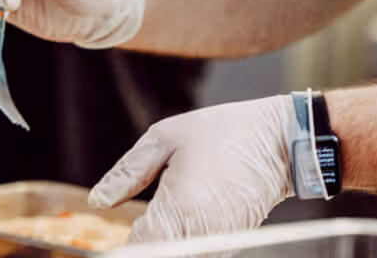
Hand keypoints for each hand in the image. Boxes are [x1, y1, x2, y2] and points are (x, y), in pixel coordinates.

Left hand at [90, 96, 294, 241]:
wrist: (278, 140)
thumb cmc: (222, 131)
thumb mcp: (165, 138)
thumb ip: (127, 172)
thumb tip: (98, 199)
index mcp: (178, 209)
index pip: (136, 252)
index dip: (121, 250)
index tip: (111, 241)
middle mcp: (198, 237)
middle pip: (157, 257)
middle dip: (141, 247)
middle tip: (131, 232)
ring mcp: (217, 247)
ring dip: (161, 245)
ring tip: (153, 225)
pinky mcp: (229, 248)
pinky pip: (197, 255)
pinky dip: (181, 245)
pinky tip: (176, 227)